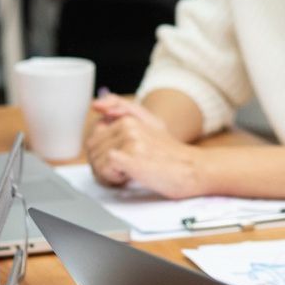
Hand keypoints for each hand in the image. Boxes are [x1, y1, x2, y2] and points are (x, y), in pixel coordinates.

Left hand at [85, 95, 204, 197]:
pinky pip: (105, 168)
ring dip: (106, 173)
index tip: (116, 161)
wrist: (192, 169)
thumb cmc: (170, 154)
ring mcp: (130, 140)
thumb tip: (96, 105)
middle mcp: (128, 125)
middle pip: (92, 149)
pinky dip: (112, 178)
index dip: (100, 154)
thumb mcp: (150, 126)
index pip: (93, 137)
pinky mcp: (131, 157)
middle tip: (122, 171)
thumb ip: (122, 111)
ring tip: (128, 174)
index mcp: (128, 118)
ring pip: (96, 159)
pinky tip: (129, 177)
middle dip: (101, 165)